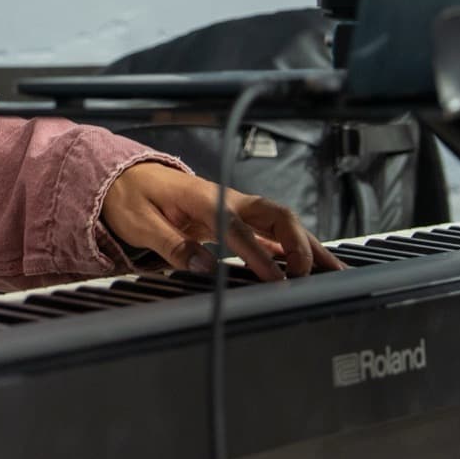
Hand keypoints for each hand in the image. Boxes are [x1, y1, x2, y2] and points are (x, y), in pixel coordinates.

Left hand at [100, 161, 344, 279]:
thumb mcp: (140, 222)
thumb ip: (171, 244)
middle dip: (297, 242)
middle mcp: (225, 198)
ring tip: (334, 271)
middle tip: (306, 275)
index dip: (257, 253)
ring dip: (307, 245)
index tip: (275, 279)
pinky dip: (293, 248)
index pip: (237, 226)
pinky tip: (310, 268)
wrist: (125, 178)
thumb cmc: (131, 197)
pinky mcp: (234, 219)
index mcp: (201, 196)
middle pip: (274, 214)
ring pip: (281, 222)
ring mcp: (234, 207)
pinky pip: (271, 232)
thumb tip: (204, 267)